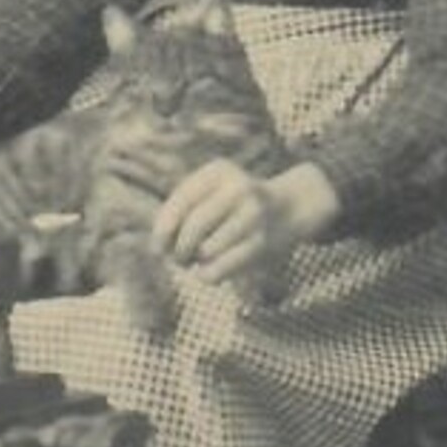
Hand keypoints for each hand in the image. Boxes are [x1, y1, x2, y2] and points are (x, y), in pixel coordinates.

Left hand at [150, 158, 339, 286]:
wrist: (289, 208)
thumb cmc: (232, 206)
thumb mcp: (209, 193)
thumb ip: (180, 213)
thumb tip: (157, 248)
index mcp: (219, 171)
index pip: (180, 202)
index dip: (163, 228)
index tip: (160, 245)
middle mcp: (239, 188)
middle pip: (193, 227)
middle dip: (178, 250)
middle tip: (179, 258)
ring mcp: (254, 215)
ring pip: (206, 250)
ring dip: (195, 262)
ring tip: (198, 260)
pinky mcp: (263, 244)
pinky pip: (220, 269)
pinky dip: (206, 276)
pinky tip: (207, 272)